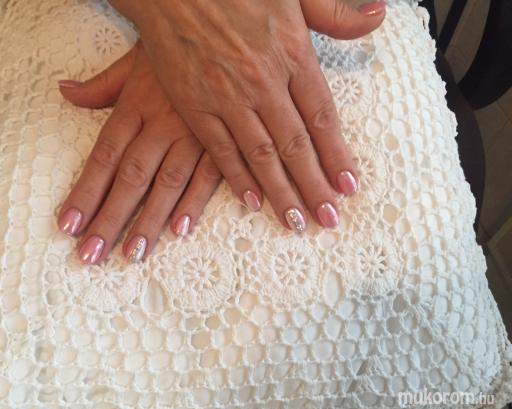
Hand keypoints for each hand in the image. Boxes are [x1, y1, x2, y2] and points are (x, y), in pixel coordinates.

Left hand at [57, 42, 221, 263]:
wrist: (221, 31)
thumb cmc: (173, 51)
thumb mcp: (131, 62)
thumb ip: (99, 86)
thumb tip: (63, 91)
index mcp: (134, 108)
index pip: (103, 158)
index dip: (85, 192)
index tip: (68, 225)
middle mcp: (160, 125)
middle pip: (131, 178)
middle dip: (110, 219)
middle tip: (92, 255)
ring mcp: (193, 135)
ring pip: (167, 183)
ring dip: (149, 220)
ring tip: (133, 253)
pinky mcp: (222, 141)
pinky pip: (210, 174)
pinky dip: (196, 201)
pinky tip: (182, 229)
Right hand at [108, 0, 384, 230]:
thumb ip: (334, 12)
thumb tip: (378, 16)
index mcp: (291, 53)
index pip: (322, 116)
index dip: (337, 155)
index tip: (348, 186)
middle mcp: (263, 81)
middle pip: (295, 145)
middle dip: (314, 186)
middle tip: (329, 219)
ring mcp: (227, 97)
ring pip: (261, 155)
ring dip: (282, 192)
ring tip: (297, 222)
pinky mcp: (195, 106)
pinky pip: (221, 150)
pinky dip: (238, 178)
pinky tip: (254, 201)